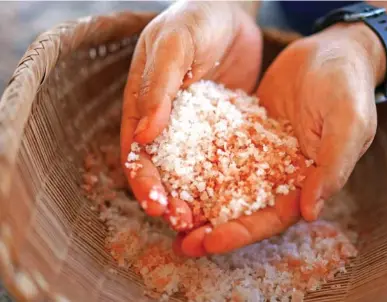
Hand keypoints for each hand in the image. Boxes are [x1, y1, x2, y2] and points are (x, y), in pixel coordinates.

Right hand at [121, 2, 261, 225]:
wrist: (231, 11)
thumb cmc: (196, 19)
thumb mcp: (174, 44)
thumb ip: (157, 85)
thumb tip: (142, 136)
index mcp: (143, 105)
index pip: (136, 150)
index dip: (143, 179)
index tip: (155, 203)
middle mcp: (166, 123)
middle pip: (163, 170)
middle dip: (170, 198)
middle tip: (183, 223)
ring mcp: (195, 129)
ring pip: (192, 171)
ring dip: (196, 198)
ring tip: (207, 222)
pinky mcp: (223, 129)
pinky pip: (222, 158)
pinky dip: (225, 180)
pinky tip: (237, 198)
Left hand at [178, 23, 385, 256]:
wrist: (331, 51)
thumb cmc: (347, 87)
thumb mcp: (347, 124)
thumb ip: (331, 167)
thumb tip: (310, 212)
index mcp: (307, 182)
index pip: (273, 217)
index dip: (243, 232)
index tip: (211, 241)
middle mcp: (280, 175)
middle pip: (244, 210)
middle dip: (213, 228)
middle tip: (181, 242)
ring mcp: (260, 154)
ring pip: (226, 186)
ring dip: (200, 204)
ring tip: (168, 216)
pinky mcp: (245, 133)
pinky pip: (218, 153)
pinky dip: (197, 167)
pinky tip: (172, 174)